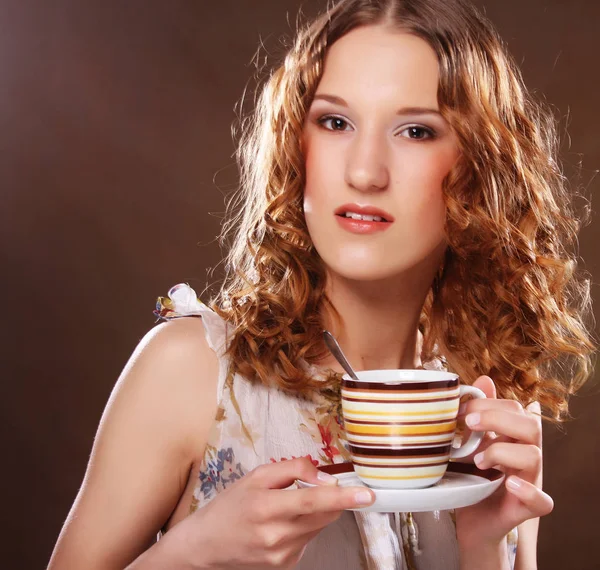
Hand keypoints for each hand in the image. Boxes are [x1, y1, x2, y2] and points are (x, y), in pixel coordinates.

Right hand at [173, 457, 374, 568]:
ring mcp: (282, 554)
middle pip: (324, 515)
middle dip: (331, 499)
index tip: (366, 494)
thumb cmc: (229, 507)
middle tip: (320, 487)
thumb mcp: (256, 476)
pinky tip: (282, 524)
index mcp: (267, 507)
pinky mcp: (285, 565)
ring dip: (314, 513)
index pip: (314, 502)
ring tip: (287, 507)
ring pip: (319, 527)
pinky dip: (304, 527)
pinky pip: (309, 539)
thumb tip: (323, 476)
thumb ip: (293, 470)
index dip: (343, 497)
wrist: (206, 546)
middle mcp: (277, 535)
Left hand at [455, 376, 553, 549]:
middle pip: (531, 425)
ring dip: (502, 452)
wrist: (472, 521)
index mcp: (513, 437)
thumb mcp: (471, 442)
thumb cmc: (472, 477)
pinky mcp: (526, 508)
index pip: (515, 408)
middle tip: (469, 424)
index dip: (489, 403)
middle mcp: (525, 455)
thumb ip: (479, 414)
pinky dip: (528, 490)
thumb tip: (484, 379)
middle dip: (498, 418)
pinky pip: (543, 501)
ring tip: (478, 460)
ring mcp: (529, 480)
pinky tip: (507, 482)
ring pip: (534, 456)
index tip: (460, 409)